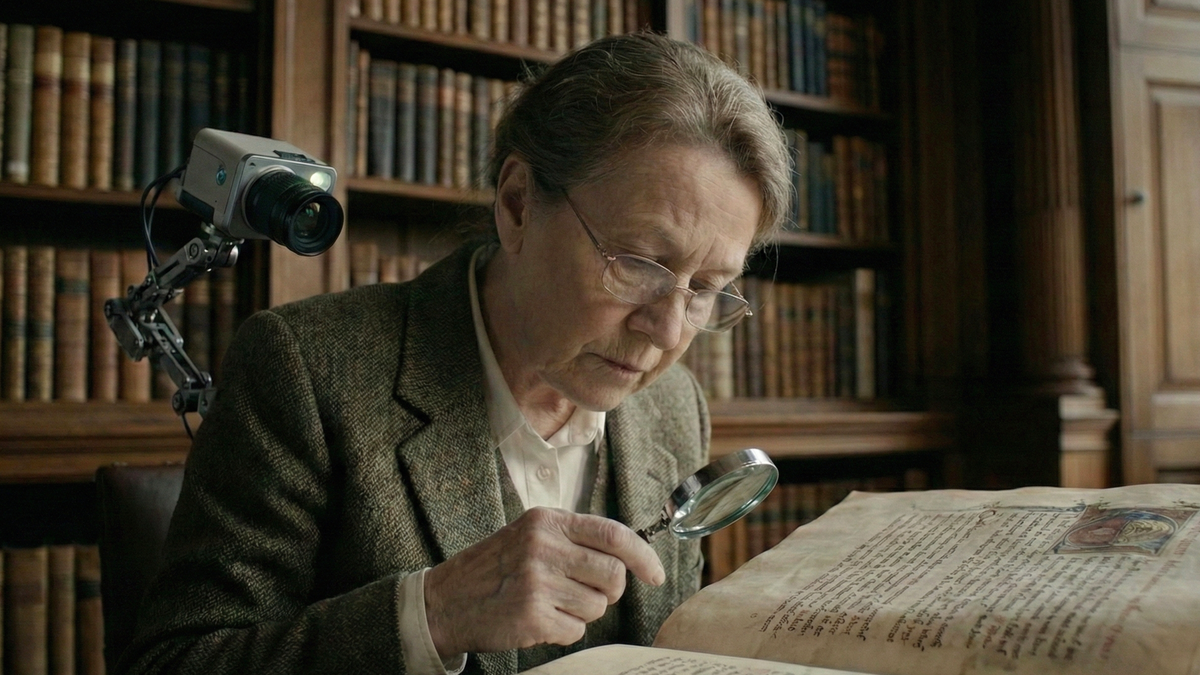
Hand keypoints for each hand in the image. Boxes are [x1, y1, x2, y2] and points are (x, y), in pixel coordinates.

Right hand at [423, 507, 665, 656]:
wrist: (445, 601)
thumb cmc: (495, 569)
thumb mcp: (530, 536)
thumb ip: (573, 539)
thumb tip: (629, 558)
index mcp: (547, 521)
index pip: (613, 534)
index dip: (643, 556)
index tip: (656, 574)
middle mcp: (543, 547)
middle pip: (613, 574)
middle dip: (609, 591)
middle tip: (585, 593)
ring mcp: (537, 582)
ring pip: (597, 606)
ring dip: (581, 612)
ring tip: (549, 603)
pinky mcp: (531, 615)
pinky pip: (576, 631)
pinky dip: (562, 631)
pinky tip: (537, 619)